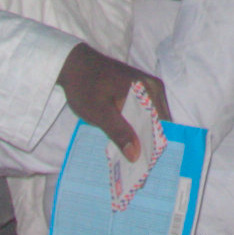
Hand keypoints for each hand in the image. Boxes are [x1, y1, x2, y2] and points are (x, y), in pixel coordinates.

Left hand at [58, 44, 168, 160]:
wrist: (72, 64)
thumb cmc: (85, 85)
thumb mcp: (100, 112)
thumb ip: (119, 132)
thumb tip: (136, 156)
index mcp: (149, 89)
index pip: (162, 124)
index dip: (156, 146)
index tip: (147, 167)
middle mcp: (153, 88)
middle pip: (157, 123)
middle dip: (148, 145)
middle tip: (138, 170)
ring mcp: (146, 88)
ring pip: (149, 120)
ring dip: (141, 138)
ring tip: (132, 161)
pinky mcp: (137, 92)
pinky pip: (141, 114)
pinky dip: (134, 129)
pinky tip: (125, 144)